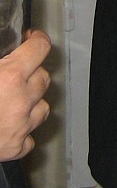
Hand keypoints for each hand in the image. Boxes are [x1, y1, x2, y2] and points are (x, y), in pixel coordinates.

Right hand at [0, 30, 51, 160]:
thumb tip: (2, 58)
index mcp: (10, 77)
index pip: (39, 48)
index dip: (36, 41)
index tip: (33, 39)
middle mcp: (21, 101)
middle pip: (42, 77)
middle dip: (32, 73)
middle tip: (14, 75)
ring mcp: (21, 126)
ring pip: (42, 106)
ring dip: (31, 101)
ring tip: (12, 100)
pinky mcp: (16, 148)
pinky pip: (30, 136)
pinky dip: (23, 130)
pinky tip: (8, 126)